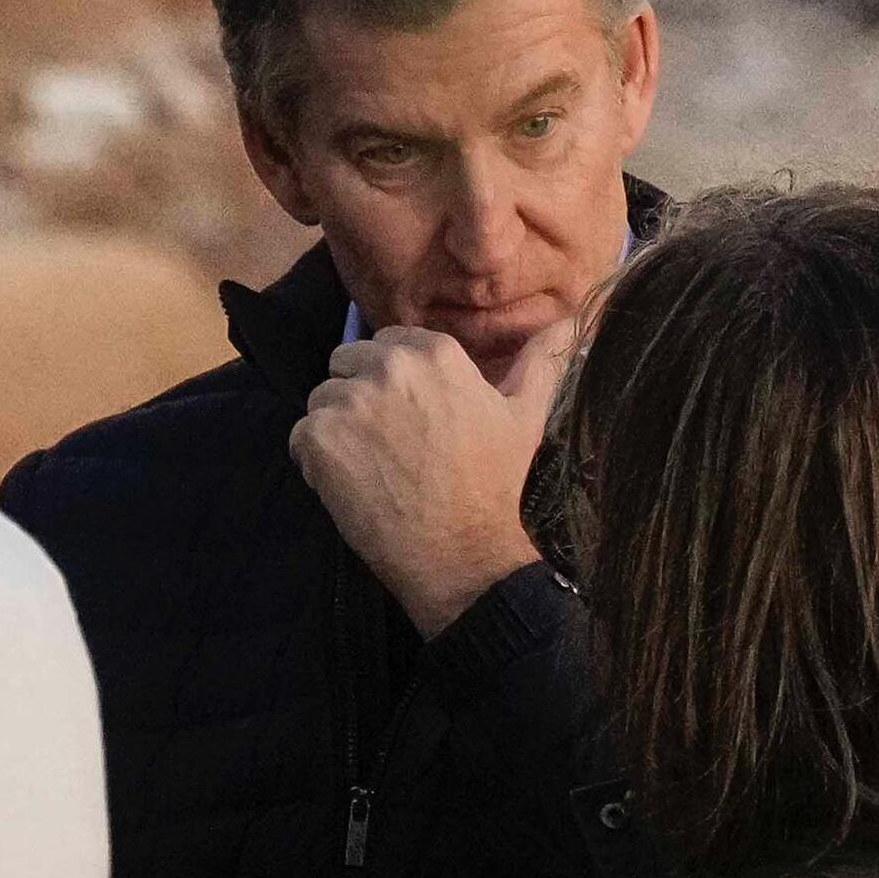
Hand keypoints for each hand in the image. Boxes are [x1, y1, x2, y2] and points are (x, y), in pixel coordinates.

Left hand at [292, 321, 574, 634]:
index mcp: (436, 353)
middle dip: (360, 397)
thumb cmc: (498, 487)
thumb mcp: (528, 415)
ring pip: (322, 401)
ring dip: (337, 431)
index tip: (410, 418)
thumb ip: (543, 359)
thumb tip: (578, 320)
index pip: (388, 343)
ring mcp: (350, 403)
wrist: (465, 557)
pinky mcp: (319, 441)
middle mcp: (389, 367)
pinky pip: (300, 438)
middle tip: (390, 446)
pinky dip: (315, 463)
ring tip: (372, 470)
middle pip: (346, 364)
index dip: (394, 381)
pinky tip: (352, 488)